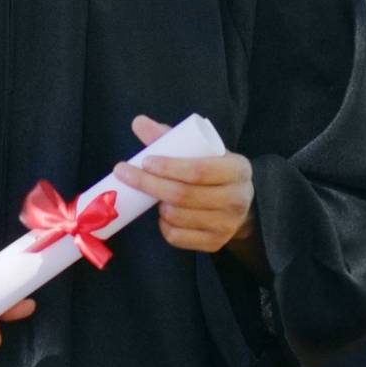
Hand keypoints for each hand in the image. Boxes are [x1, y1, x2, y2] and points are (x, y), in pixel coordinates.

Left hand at [113, 115, 255, 254]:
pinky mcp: (215, 244)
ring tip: (153, 193)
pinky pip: (178, 237)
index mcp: (237, 169)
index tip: (145, 161)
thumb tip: (138, 122)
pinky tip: (163, 213)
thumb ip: (172, 136)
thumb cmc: (213, 168)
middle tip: (125, 173)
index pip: (198, 170)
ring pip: (178, 217)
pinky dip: (163, 225)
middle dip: (149, 184)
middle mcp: (237, 200)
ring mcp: (227, 225)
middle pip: (184, 195)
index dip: (168, 167)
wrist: (240, 202)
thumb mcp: (202, 149)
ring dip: (157, 204)